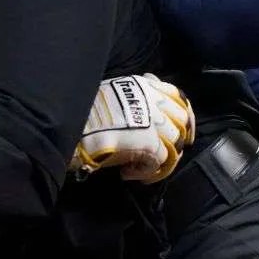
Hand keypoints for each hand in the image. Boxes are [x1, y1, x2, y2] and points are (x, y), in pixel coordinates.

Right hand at [71, 74, 195, 182]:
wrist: (74, 129)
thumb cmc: (85, 112)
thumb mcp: (111, 94)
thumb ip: (131, 98)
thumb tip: (143, 110)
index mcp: (142, 85)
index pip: (177, 95)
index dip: (185, 113)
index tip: (184, 128)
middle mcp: (152, 100)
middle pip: (182, 120)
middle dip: (178, 139)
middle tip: (165, 155)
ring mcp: (153, 121)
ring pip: (174, 143)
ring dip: (162, 158)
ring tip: (144, 167)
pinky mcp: (150, 143)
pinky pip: (161, 162)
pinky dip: (146, 172)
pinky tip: (128, 173)